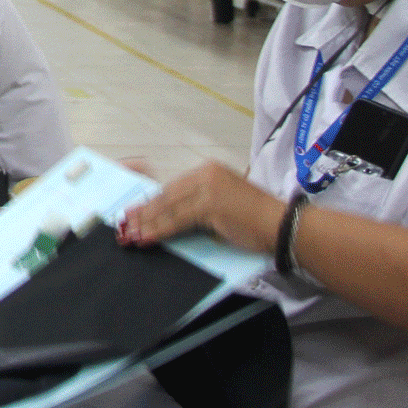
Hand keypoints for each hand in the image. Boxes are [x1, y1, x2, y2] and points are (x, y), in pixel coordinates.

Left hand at [118, 162, 288, 253]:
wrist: (282, 224)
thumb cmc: (258, 219)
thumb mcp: (224, 204)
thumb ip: (200, 206)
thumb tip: (173, 218)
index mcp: (209, 170)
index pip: (173, 187)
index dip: (153, 201)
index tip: (136, 211)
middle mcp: (206, 174)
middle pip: (167, 195)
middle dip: (144, 212)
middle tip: (126, 223)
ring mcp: (207, 188)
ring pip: (168, 207)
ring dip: (147, 223)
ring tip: (131, 234)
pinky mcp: (209, 205)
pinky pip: (177, 220)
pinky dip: (160, 230)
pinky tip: (147, 237)